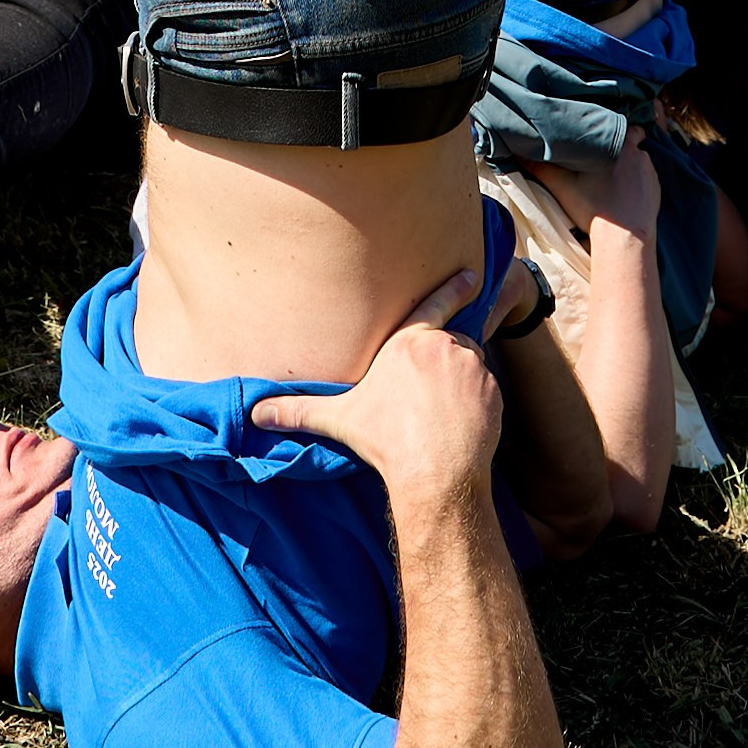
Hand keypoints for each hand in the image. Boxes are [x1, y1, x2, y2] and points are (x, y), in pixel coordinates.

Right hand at [248, 266, 501, 508]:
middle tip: (427, 399)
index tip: (473, 274)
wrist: (434, 473)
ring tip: (442, 414)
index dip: (455, 287)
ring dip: (460, 382)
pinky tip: (459, 426)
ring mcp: (474, 369)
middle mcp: (445, 347)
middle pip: (450, 345)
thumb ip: (298, 410)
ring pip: (470, 367)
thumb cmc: (385, 441)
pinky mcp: (493, 393)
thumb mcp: (339, 419)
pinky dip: (477, 404)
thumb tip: (254, 414)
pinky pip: (486, 392)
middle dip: (442, 365)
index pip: (436, 303)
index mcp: (409, 343)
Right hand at [539, 127, 660, 244]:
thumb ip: (540, 168)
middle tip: (600, 159)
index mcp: (620, 144)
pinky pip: (645, 180)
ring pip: (637, 162)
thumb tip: (519, 155)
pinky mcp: (656, 192)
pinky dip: (636, 185)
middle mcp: (640, 155)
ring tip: (610, 180)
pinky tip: (622, 195)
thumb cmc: (595, 209)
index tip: (600, 136)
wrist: (625, 239)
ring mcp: (651, 175)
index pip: (621, 124)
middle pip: (629, 142)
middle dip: (617, 149)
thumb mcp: (562, 186)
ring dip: (627, 167)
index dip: (610, 129)